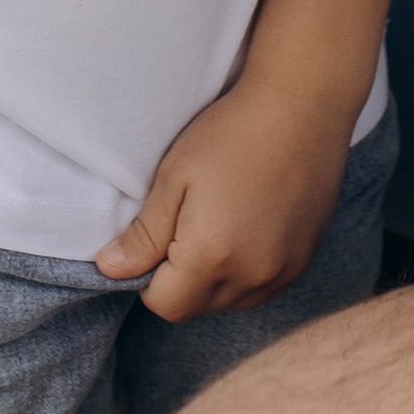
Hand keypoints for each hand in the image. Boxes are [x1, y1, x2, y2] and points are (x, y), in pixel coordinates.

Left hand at [93, 76, 355, 321]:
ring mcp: (283, 272)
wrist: (302, 106)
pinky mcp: (303, 262)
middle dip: (182, 279)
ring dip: (216, 279)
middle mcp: (251, 277)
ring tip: (219, 223)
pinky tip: (248, 227)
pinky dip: (247, 271)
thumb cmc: (231, 134)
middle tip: (187, 223)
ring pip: (231, 301)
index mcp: (211, 257)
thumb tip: (110, 269)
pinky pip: (263, 289)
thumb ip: (143, 234)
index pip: (164, 305)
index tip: (157, 237)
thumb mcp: (175, 177)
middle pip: (198, 306)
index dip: (149, 278)